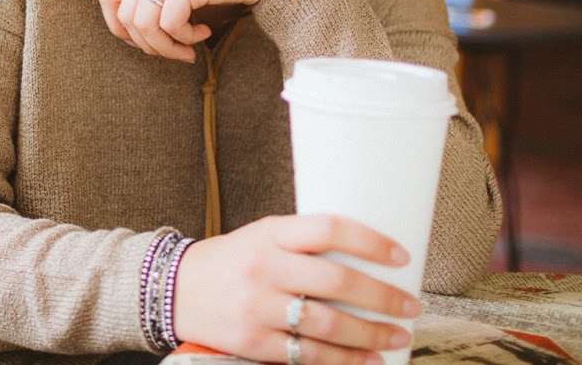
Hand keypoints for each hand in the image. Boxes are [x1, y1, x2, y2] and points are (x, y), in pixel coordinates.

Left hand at [98, 0, 312, 61]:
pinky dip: (186, 39)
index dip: (118, 27)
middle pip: (126, 17)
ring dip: (167, 48)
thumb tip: (129, 34)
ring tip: (188, 50)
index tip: (142, 42)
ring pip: (145, 26)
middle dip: (148, 45)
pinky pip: (170, 26)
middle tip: (174, 52)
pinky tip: (204, 32)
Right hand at [172, 215, 419, 364]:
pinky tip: (365, 361)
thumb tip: (365, 261)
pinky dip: (341, 361)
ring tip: (397, 336)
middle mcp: (264, 267)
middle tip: (410, 305)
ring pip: (326, 325)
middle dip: (382, 297)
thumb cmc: (230, 261)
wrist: (172, 289)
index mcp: (269, 233)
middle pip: (335, 282)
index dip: (370, 242)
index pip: (328, 229)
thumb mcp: (261, 236)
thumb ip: (303, 245)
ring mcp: (256, 306)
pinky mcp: (251, 341)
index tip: (401, 256)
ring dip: (370, 334)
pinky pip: (305, 355)